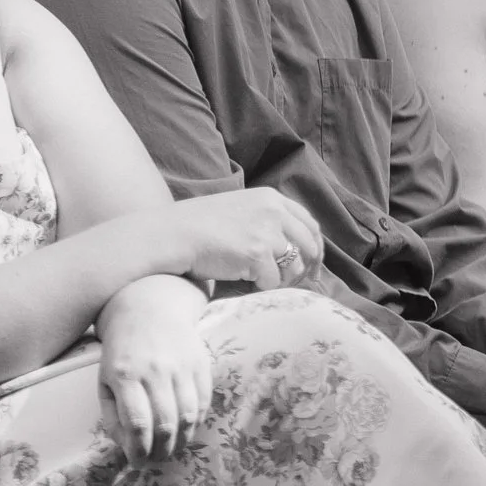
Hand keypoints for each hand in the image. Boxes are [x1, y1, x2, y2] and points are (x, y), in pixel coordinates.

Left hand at [96, 276, 213, 464]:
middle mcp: (155, 370)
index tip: (138, 463)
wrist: (151, 310)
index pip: (137, 422)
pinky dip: (197, 420)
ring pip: (189, 414)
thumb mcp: (105, 380)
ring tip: (173, 450)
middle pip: (166, 421)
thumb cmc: (122, 351)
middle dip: (162, 450)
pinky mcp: (201, 363)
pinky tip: (187, 429)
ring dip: (182, 440)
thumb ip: (113, 414)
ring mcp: (181, 366)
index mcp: (125, 375)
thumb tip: (127, 445)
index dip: (139, 449)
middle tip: (157, 461)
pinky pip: (204, 400)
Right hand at [137, 187, 322, 289]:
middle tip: (303, 282)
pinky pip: (271, 280)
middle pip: (308, 245)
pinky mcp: (257, 254)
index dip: (314, 246)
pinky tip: (243, 282)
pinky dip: (260, 286)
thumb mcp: (239, 209)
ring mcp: (267, 233)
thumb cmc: (197, 226)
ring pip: (293, 266)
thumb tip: (290, 245)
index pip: (309, 224)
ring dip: (281, 278)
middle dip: (308, 267)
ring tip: (261, 281)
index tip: (314, 262)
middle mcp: (274, 212)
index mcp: (271, 199)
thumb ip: (266, 219)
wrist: (171, 235)